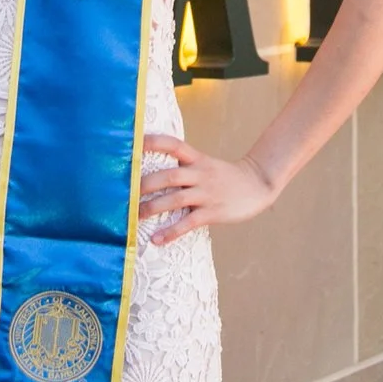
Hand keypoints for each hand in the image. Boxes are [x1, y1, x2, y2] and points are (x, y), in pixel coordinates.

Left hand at [138, 133, 278, 245]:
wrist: (257, 185)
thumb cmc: (225, 176)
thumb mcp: (205, 164)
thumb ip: (184, 166)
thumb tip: (152, 172)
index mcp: (197, 159)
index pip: (173, 144)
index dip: (153, 142)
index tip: (133, 144)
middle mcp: (200, 173)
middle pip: (169, 175)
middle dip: (145, 184)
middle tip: (125, 193)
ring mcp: (207, 193)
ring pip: (176, 199)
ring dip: (152, 208)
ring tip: (134, 218)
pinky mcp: (213, 212)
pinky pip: (189, 223)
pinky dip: (171, 232)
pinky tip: (157, 239)